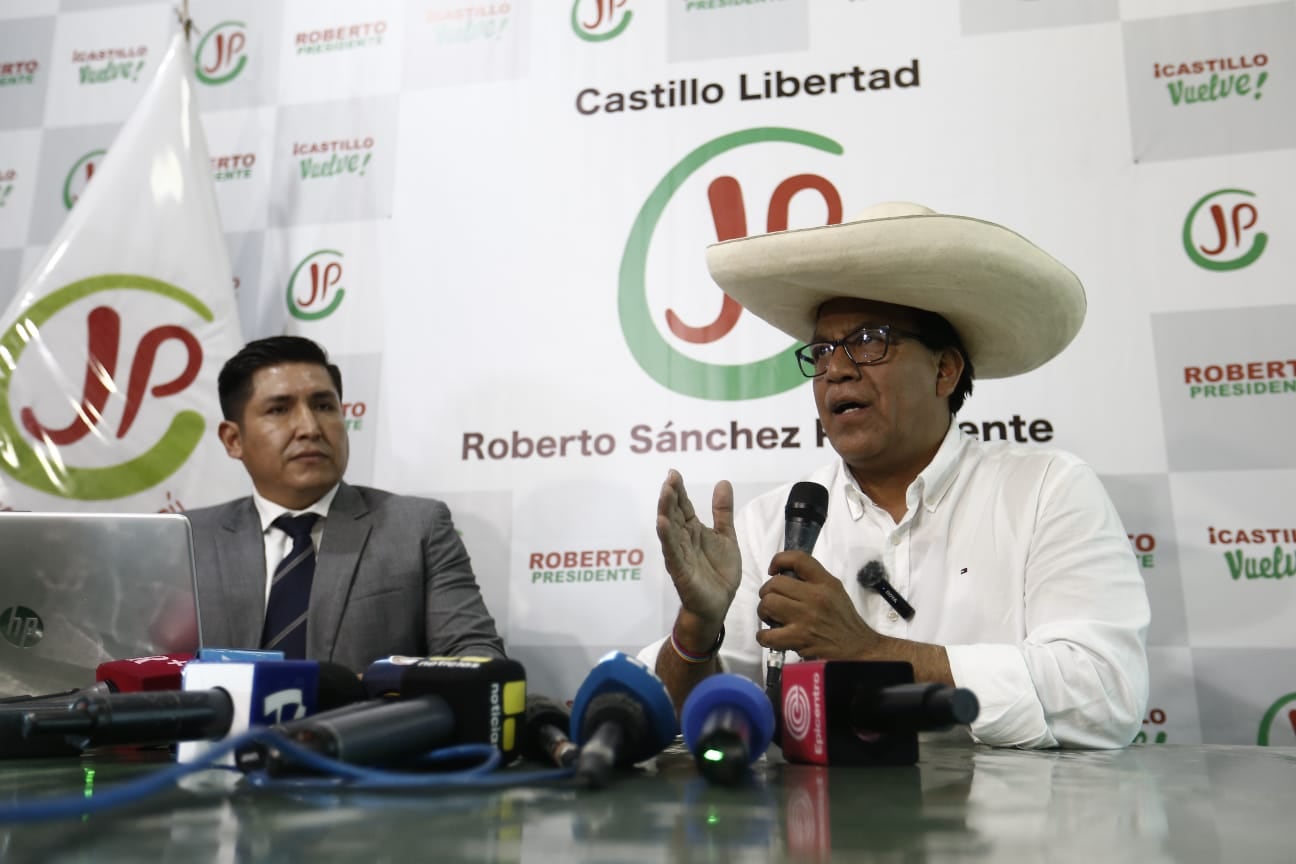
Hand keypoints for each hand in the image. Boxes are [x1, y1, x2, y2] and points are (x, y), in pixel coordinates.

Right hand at [656, 470, 739, 629]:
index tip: (674, 473)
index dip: (679, 490)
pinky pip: (672, 552)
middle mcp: (683, 540)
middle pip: (674, 514)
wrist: (719, 604)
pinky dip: (667, 538)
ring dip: (665, 511)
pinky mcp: (681, 570)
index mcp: (693, 530)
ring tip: (664, 493)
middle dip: (671, 496)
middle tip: (669, 478)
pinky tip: (662, 523)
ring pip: (670, 530)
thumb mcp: (726, 536)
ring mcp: (680, 554)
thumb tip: (723, 482)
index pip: (683, 506)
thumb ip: (722, 512)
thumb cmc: (719, 572)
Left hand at [756, 551, 881, 659]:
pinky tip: (770, 636)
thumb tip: (782, 575)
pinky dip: (763, 636)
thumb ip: (812, 580)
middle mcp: (816, 597)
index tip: (773, 570)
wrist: (858, 647)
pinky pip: (768, 634)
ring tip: (771, 617)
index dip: (779, 560)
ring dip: (763, 611)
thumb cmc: (843, 619)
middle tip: (772, 601)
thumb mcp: (834, 590)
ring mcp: (806, 618)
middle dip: (767, 592)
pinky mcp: (800, 639)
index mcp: (825, 582)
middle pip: (775, 584)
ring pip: (768, 604)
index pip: (798, 559)